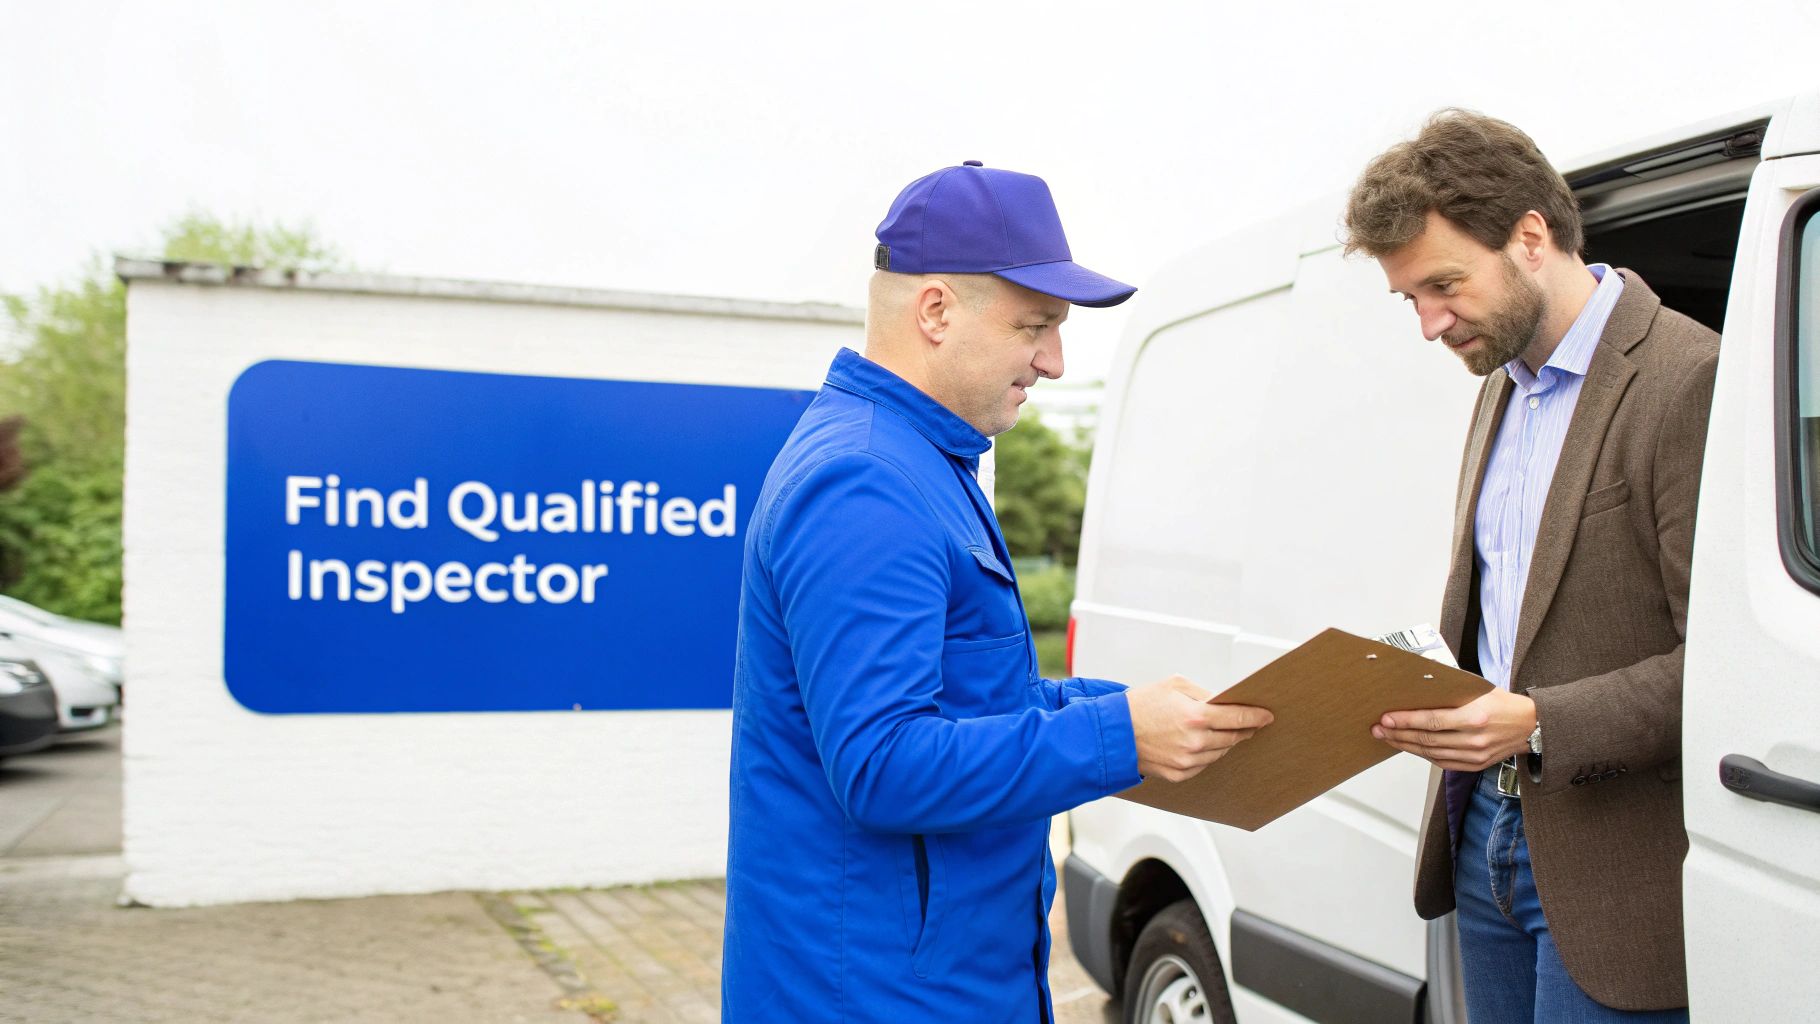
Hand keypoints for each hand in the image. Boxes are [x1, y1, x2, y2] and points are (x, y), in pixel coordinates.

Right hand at [1126, 675, 1273, 782]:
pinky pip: (1204, 764)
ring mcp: (1187, 761)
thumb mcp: (1174, 685)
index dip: (1256, 716)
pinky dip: (1207, 754)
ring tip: (1222, 732)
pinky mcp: (1179, 774)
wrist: (1112, 732)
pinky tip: (1200, 744)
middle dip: (1244, 730)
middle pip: (1233, 737)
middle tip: (1250, 724)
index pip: (1238, 718)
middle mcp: (1195, 742)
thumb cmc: (1139, 705)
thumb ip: (1204, 693)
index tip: (1267, 716)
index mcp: (1195, 716)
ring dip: (1225, 742)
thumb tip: (1225, 703)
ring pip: (1220, 752)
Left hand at [1372, 689, 1535, 770]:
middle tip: (1378, 729)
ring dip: (1406, 746)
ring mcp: (1475, 755)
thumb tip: (1419, 689)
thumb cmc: (1504, 704)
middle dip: (1398, 735)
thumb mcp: (1479, 691)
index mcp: (1475, 717)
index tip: (1386, 718)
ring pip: (1432, 753)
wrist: (1533, 726)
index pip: (1432, 721)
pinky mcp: (1476, 765)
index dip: (1406, 721)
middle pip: (1427, 739)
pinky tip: (1410, 747)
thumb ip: (1451, 693)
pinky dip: (1424, 755)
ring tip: (1388, 738)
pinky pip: (1443, 763)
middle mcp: (1474, 739)